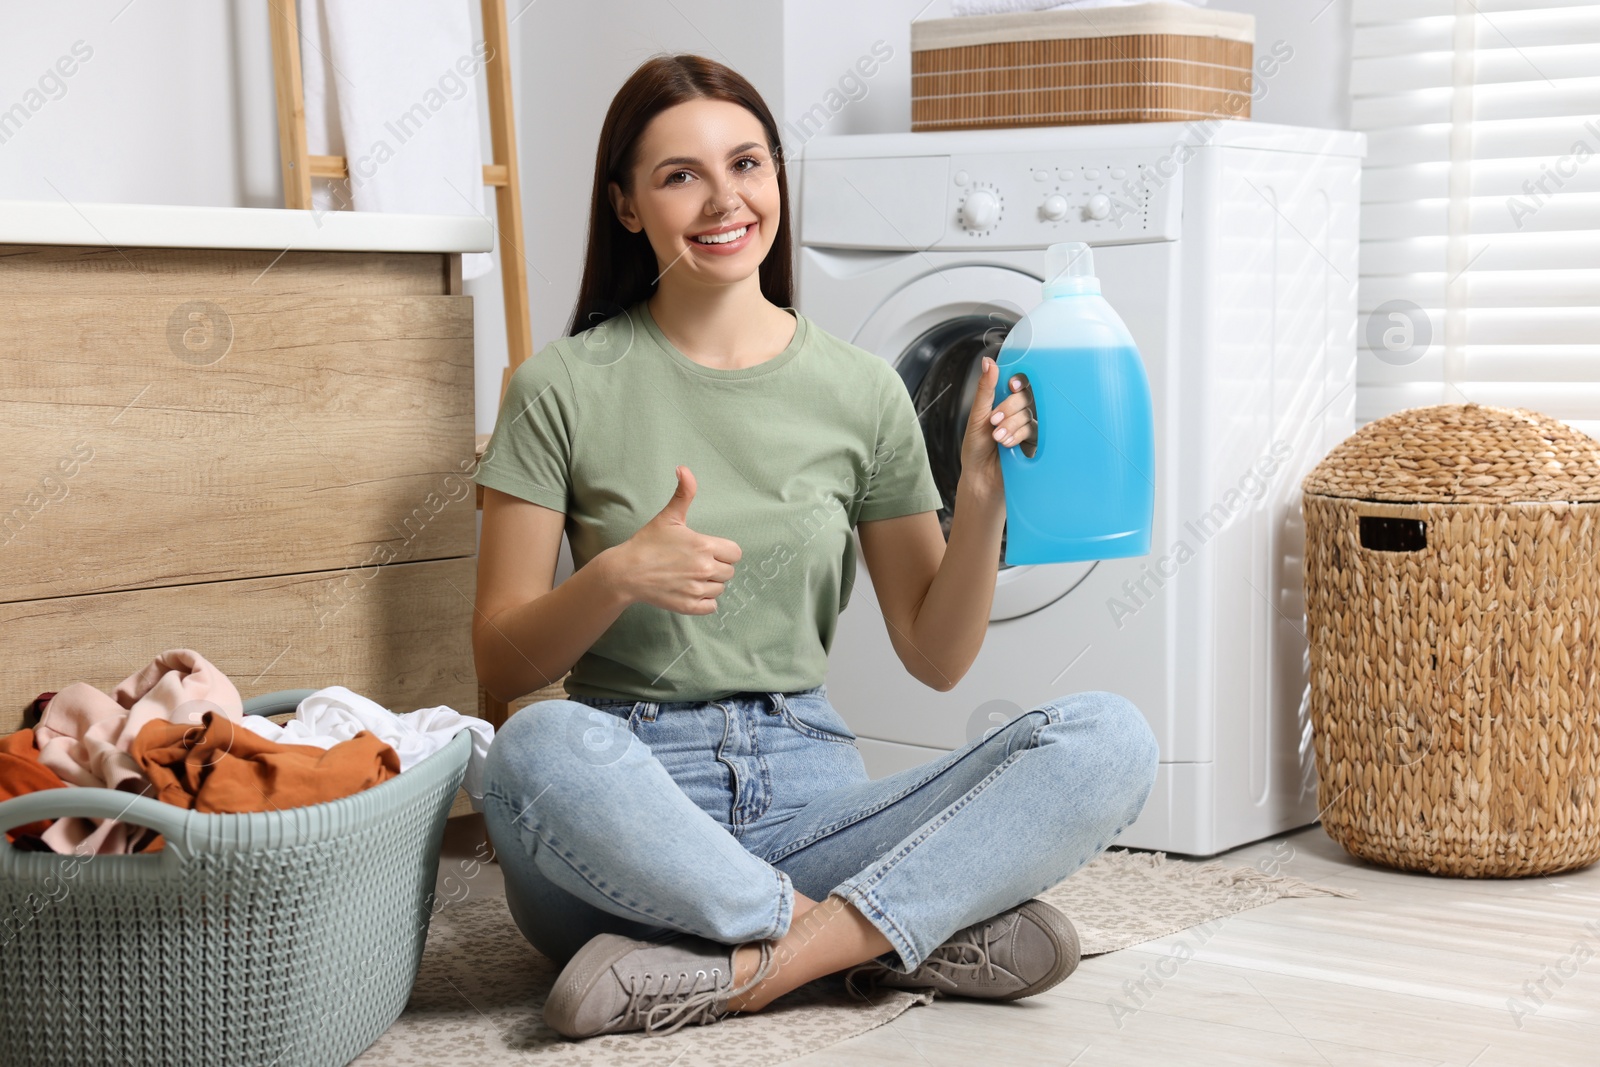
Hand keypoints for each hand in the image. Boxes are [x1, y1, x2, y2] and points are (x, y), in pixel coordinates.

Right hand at [609, 466, 741, 614]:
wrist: (625, 572)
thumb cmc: (647, 543)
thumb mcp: (668, 516)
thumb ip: (683, 493)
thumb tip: (684, 468)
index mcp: (704, 546)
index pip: (735, 553)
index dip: (724, 551)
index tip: (709, 550)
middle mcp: (704, 569)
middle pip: (729, 571)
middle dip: (716, 567)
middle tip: (695, 562)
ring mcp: (697, 589)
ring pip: (720, 589)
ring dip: (710, 584)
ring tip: (690, 575)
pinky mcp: (689, 606)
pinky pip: (711, 607)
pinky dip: (704, 601)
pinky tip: (690, 590)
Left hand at [959, 357, 1035, 505]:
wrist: (980, 477)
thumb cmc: (975, 448)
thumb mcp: (977, 416)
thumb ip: (985, 390)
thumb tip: (987, 362)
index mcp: (1002, 401)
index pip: (1017, 383)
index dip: (1017, 382)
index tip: (1011, 386)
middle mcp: (1016, 411)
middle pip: (1025, 398)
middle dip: (1009, 409)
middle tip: (993, 421)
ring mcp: (1026, 426)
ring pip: (1029, 415)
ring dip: (1011, 425)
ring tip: (997, 438)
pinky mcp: (1034, 442)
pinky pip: (1034, 431)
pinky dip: (1019, 436)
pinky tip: (1007, 444)